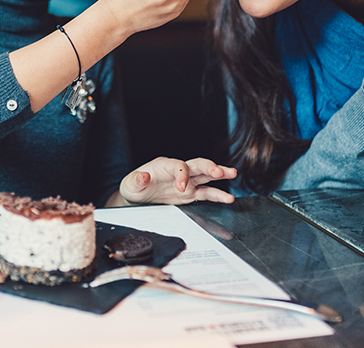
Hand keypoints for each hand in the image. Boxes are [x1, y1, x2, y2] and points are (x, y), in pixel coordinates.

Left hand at [116, 157, 236, 204]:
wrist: (138, 196)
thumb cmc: (134, 186)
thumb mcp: (130, 184)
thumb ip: (137, 180)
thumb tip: (143, 176)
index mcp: (165, 165)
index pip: (179, 165)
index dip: (183, 175)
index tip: (182, 188)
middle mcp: (179, 171)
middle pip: (197, 164)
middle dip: (209, 167)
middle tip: (219, 172)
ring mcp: (187, 182)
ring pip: (206, 175)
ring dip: (220, 174)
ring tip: (233, 174)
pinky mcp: (191, 194)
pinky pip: (207, 193)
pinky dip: (218, 195)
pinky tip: (229, 198)